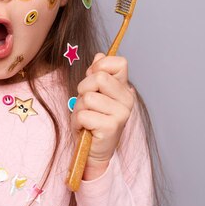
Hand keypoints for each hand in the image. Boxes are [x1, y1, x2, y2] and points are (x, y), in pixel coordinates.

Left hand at [71, 53, 135, 177]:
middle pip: (98, 77)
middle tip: (86, 103)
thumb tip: (100, 54)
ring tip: (85, 118)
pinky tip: (85, 128)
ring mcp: (121, 114)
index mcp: (124, 88)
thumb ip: (96, 74)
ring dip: (79, 108)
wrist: (93, 150)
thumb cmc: (92, 119)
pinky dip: (77, 122)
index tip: (92, 77)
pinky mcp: (111, 127)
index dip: (100, 66)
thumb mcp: (93, 93)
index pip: (119, 62)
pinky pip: (83, 115)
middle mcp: (127, 99)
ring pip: (88, 98)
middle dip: (83, 89)